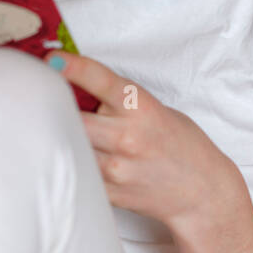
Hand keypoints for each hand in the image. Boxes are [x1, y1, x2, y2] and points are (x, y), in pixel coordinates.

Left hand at [49, 51, 241, 229]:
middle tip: (49, 103)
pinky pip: (79, 173)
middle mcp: (127, 136)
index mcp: (141, 108)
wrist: (202, 191)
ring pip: (70, 146)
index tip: (52, 59)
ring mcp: (118, 168)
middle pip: (72, 117)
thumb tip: (75, 91)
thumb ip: (118, 102)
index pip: (100, 80)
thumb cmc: (180, 144)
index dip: (73, 67)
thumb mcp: (155, 110)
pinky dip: (74, 163)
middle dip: (58, 109)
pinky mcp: (111, 193)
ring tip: (64, 132)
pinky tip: (80, 158)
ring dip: (65, 136)